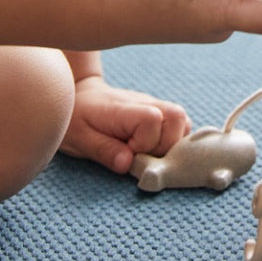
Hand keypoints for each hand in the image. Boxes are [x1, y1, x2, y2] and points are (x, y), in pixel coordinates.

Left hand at [60, 75, 190, 174]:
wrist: (79, 96)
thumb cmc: (77, 118)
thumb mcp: (80, 138)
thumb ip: (104, 150)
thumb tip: (127, 164)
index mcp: (127, 109)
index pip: (153, 120)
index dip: (144, 143)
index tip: (127, 153)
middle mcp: (147, 103)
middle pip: (178, 118)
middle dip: (166, 145)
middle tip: (142, 156)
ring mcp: (156, 106)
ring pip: (183, 122)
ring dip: (172, 143)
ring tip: (149, 153)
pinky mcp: (159, 112)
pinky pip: (180, 124)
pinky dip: (173, 140)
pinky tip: (154, 149)